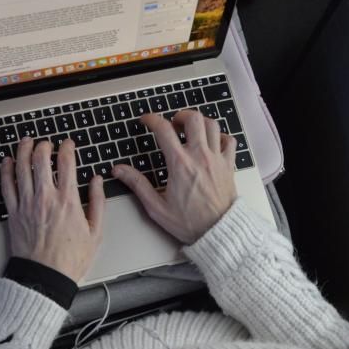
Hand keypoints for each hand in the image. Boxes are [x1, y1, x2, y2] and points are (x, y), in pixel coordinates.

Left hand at [0, 136, 105, 282]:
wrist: (46, 277)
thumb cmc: (71, 259)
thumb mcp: (95, 232)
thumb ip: (98, 202)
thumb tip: (97, 180)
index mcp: (68, 200)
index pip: (67, 162)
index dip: (68, 148)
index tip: (69, 144)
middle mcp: (46, 197)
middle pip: (41, 159)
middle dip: (44, 145)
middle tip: (46, 143)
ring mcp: (27, 204)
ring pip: (22, 167)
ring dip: (24, 150)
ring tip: (27, 142)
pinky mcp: (13, 213)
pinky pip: (6, 185)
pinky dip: (6, 170)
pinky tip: (8, 161)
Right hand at [113, 111, 236, 244]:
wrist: (218, 232)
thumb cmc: (189, 223)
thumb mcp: (156, 207)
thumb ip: (137, 184)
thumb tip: (119, 170)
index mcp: (179, 164)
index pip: (163, 129)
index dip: (152, 120)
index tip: (146, 121)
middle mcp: (199, 156)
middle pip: (192, 119)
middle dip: (179, 116)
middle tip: (172, 124)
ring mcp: (216, 159)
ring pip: (212, 125)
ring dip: (200, 122)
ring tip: (191, 130)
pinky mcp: (228, 165)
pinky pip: (229, 140)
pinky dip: (221, 136)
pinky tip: (212, 142)